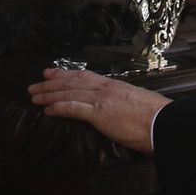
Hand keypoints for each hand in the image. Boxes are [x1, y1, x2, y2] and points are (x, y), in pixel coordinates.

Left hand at [27, 68, 168, 152]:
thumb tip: (116, 105)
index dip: (64, 74)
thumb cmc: (154, 115)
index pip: (83, 76)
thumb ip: (122, 100)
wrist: (162, 121)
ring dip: (49, 95)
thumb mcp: (136, 100)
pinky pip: (73, 108)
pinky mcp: (99, 113)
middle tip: (34, 85)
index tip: (50, 73)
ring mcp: (100, 99)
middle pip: (71, 82)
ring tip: (34, 97)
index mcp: (113, 84)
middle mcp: (104, 88)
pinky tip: (48, 110)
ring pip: (68, 93)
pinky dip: (58, 107)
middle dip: (50, 83)